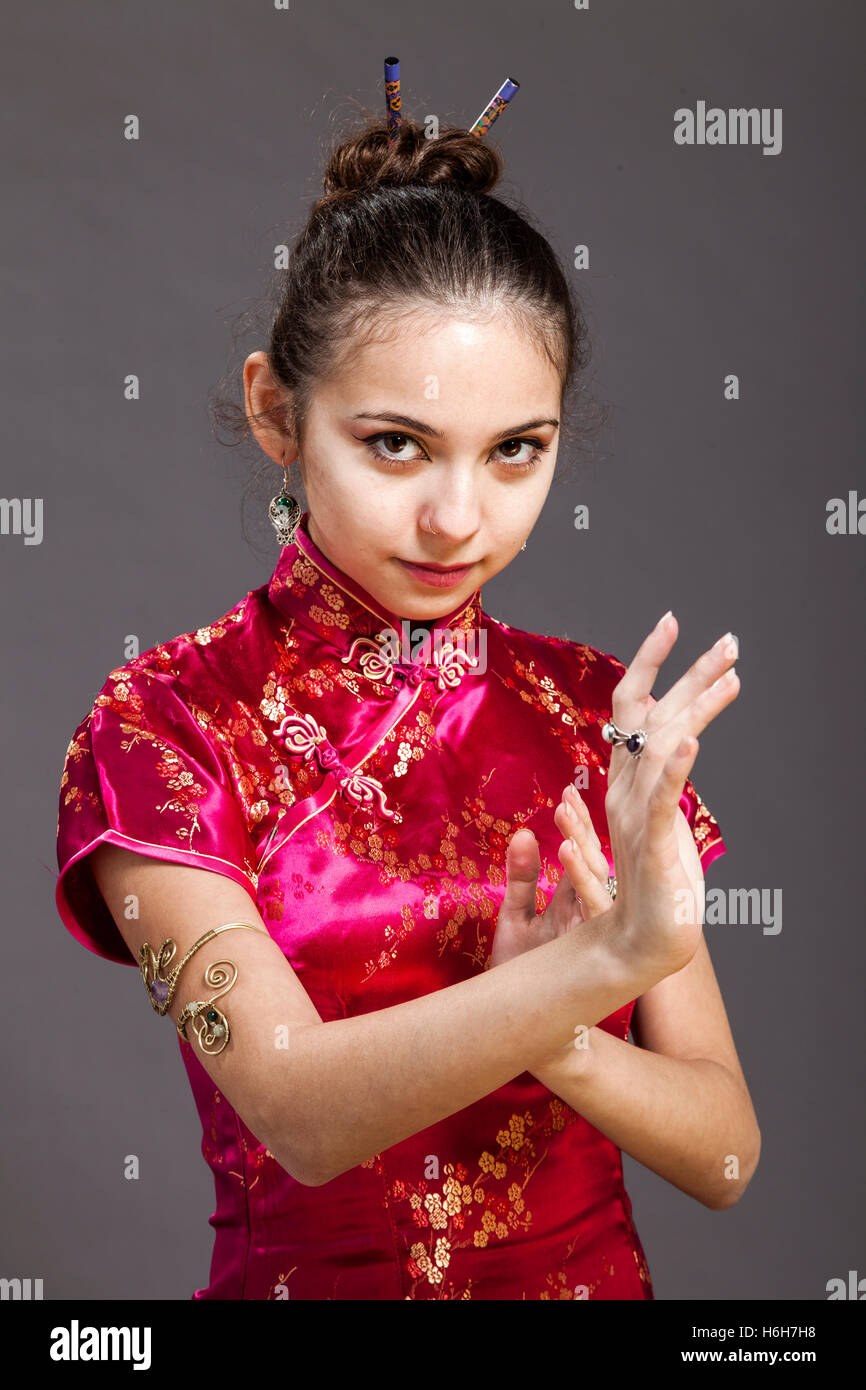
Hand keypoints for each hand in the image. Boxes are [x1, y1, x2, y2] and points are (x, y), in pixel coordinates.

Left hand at [489, 783, 612, 972]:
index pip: (583, 854)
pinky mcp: (586, 948)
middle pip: (593, 862)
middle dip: (582, 827)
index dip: (577, 823)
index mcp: (575, 903)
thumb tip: (525, 832)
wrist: (523, 1031)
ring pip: (597, 881)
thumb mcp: (516, 918)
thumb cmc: (522, 975)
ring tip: (566, 814)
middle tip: (569, 793)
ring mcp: (590, 932)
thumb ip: (521, 876)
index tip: (567, 789)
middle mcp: (588, 915)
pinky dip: (581, 879)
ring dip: (582, 846)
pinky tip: (567, 855)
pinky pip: (591, 909)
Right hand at [602, 613, 738, 977]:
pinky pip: (664, 802)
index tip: (671, 625)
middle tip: (728, 641)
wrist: (638, 942)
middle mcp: (626, 791)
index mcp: (625, 782)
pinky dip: (676, 770)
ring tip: (731, 674)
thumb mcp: (656, 822)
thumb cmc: (654, 887)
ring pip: (662, 747)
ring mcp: (637, 817)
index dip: (650, 663)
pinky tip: (691, 742)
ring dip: (697, 706)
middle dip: (690, 674)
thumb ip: (657, 782)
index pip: (632, 708)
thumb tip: (665, 746)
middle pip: (652, 716)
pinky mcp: (654, 847)